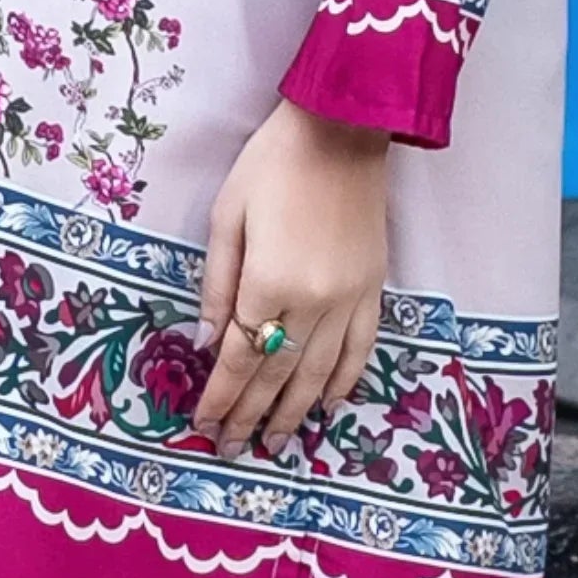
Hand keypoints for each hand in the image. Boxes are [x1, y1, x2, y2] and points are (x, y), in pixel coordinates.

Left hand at [195, 101, 389, 452]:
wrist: (344, 129)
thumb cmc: (272, 164)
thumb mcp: (226, 217)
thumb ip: (216, 286)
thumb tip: (208, 345)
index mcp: (270, 281)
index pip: (241, 357)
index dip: (221, 397)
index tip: (203, 425)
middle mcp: (314, 301)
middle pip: (277, 374)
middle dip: (250, 416)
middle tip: (231, 448)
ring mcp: (350, 299)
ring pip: (318, 372)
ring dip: (295, 412)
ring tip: (275, 442)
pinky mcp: (374, 289)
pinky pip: (360, 349)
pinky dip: (343, 381)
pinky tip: (327, 404)